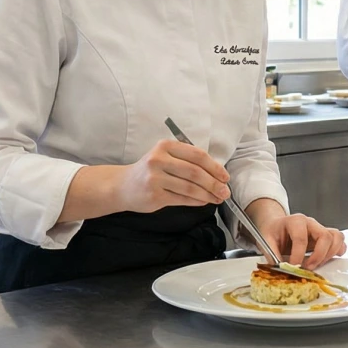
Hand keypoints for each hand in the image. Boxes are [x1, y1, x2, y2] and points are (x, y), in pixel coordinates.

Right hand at [115, 139, 230, 211]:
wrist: (122, 186)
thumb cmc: (149, 170)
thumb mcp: (164, 156)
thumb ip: (186, 160)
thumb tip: (216, 174)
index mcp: (165, 146)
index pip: (197, 155)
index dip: (214, 166)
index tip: (225, 176)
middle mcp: (159, 160)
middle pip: (195, 172)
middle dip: (214, 183)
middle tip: (225, 191)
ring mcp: (155, 178)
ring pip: (190, 187)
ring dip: (207, 194)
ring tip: (217, 198)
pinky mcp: (154, 195)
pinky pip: (181, 199)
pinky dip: (196, 201)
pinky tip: (203, 202)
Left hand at [256, 210, 347, 269]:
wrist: (277, 226)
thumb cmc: (274, 231)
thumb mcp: (266, 240)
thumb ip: (272, 254)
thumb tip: (280, 269)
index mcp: (295, 221)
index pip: (301, 237)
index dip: (298, 255)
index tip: (293, 267)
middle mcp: (311, 223)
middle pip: (325, 236)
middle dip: (318, 256)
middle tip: (308, 268)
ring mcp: (320, 228)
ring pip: (336, 237)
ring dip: (329, 254)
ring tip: (317, 264)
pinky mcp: (326, 236)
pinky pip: (340, 240)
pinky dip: (338, 251)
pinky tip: (328, 259)